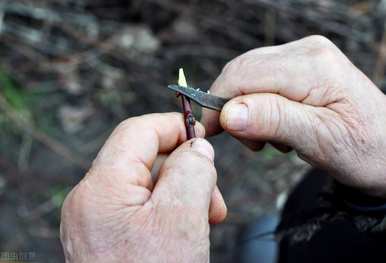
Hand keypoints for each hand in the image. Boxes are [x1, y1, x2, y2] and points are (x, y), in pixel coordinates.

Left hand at [60, 113, 226, 262]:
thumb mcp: (182, 219)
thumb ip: (192, 170)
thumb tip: (197, 147)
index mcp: (100, 189)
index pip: (137, 132)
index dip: (172, 126)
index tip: (201, 134)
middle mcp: (89, 201)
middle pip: (144, 159)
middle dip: (185, 171)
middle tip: (213, 197)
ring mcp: (95, 221)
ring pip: (146, 184)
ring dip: (181, 194)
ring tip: (205, 220)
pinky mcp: (105, 237)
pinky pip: (141, 208)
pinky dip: (168, 212)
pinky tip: (186, 231)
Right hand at [202, 35, 385, 196]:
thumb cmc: (364, 149)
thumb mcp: (320, 141)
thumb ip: (274, 121)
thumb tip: (228, 113)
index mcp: (313, 66)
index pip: (244, 75)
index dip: (219, 103)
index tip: (211, 133)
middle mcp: (306, 51)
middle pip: (242, 71)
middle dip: (233, 108)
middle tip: (250, 142)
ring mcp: (303, 55)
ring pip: (248, 76)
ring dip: (246, 109)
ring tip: (270, 138)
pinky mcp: (300, 65)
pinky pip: (260, 80)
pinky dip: (257, 106)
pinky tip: (276, 125)